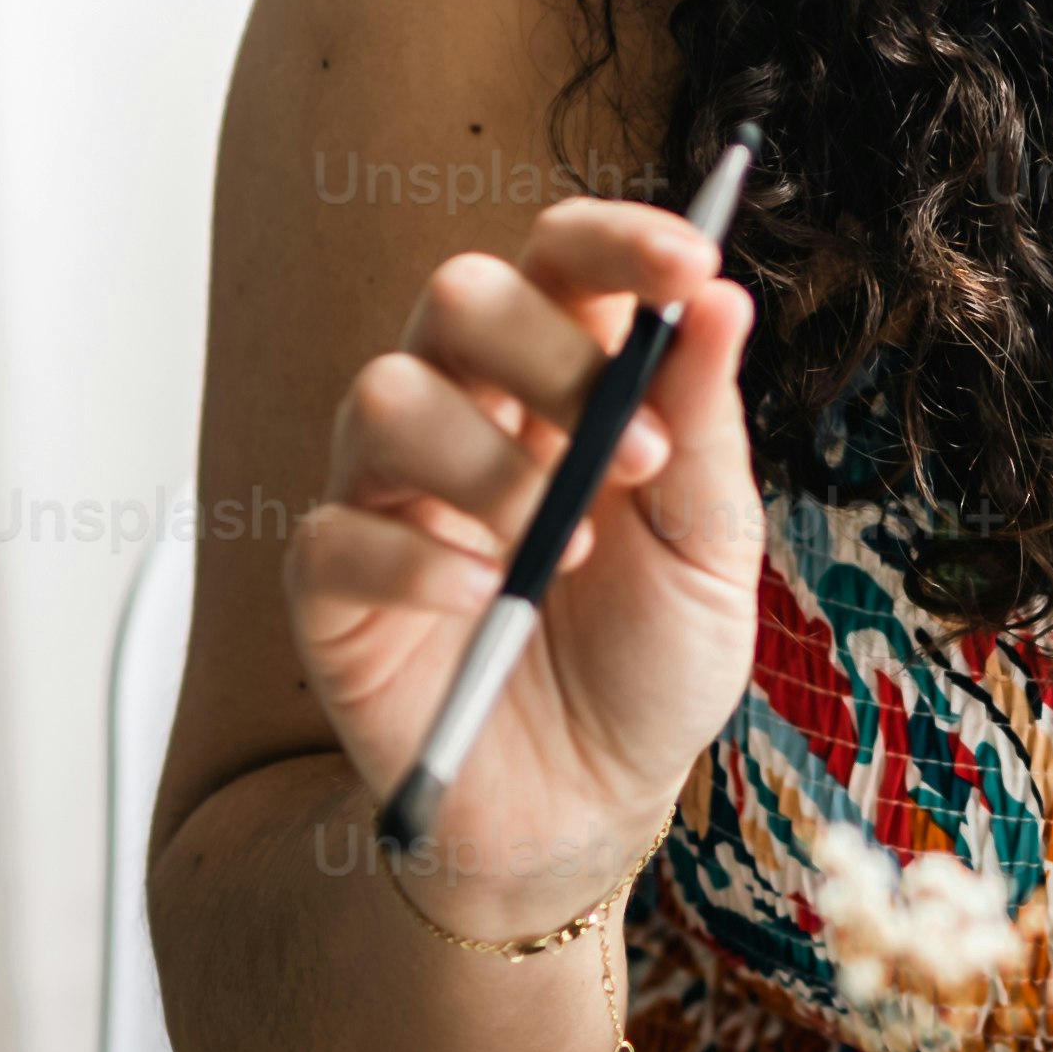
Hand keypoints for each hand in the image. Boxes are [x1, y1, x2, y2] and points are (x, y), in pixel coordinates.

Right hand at [284, 193, 762, 934]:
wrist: (588, 811)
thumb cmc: (649, 667)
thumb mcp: (710, 554)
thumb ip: (705, 427)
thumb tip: (720, 298)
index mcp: (565, 381)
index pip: (563, 259)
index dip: (617, 240)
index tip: (688, 260)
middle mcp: (467, 411)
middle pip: (458, 295)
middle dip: (551, 354)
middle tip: (634, 457)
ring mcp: (389, 493)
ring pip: (385, 397)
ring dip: (488, 465)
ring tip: (563, 552)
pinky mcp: (332, 585)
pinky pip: (338, 532)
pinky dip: (419, 559)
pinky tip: (485, 598)